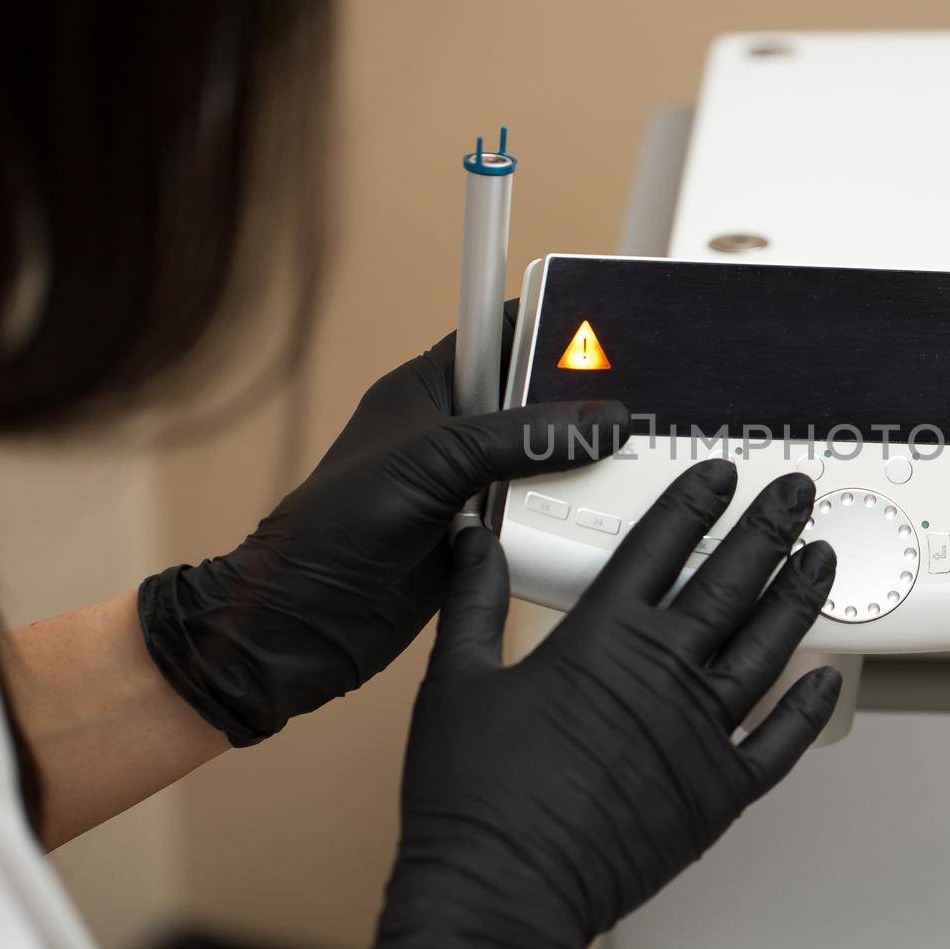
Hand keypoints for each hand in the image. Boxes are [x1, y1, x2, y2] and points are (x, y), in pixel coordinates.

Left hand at [138, 331, 627, 744]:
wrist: (302, 624)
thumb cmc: (335, 526)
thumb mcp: (433, 462)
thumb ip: (520, 438)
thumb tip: (603, 419)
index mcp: (428, 391)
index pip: (500, 337)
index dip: (551, 327)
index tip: (612, 324)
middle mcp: (452, 436)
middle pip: (535, 405)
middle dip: (583, 404)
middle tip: (647, 399)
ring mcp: (468, 490)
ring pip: (543, 466)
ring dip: (582, 468)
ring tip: (643, 458)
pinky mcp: (482, 541)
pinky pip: (540, 520)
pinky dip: (567, 520)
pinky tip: (606, 517)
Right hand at [369, 461, 840, 948]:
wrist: (498, 891)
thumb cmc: (473, 801)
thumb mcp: (455, 682)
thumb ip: (473, 602)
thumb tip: (472, 542)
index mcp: (599, 640)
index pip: (658, 548)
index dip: (693, 503)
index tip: (721, 474)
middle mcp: (660, 674)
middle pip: (729, 581)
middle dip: (767, 528)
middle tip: (795, 492)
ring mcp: (698, 732)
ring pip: (766, 648)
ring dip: (797, 597)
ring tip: (820, 558)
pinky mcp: (718, 792)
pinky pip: (778, 743)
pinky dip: (806, 710)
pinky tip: (827, 678)